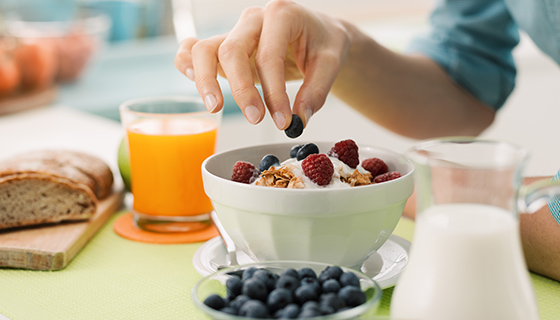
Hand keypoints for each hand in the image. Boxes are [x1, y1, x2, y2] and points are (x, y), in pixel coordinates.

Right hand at [174, 0, 351, 129]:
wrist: (318, 33)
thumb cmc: (323, 43)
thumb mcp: (331, 63)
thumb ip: (317, 92)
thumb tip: (299, 119)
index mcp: (281, 14)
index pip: (269, 56)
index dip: (274, 93)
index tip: (283, 121)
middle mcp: (253, 19)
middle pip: (232, 51)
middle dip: (241, 89)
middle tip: (256, 119)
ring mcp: (235, 31)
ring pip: (205, 49)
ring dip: (205, 80)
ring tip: (215, 108)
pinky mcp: (224, 46)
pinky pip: (193, 49)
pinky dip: (186, 63)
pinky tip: (190, 79)